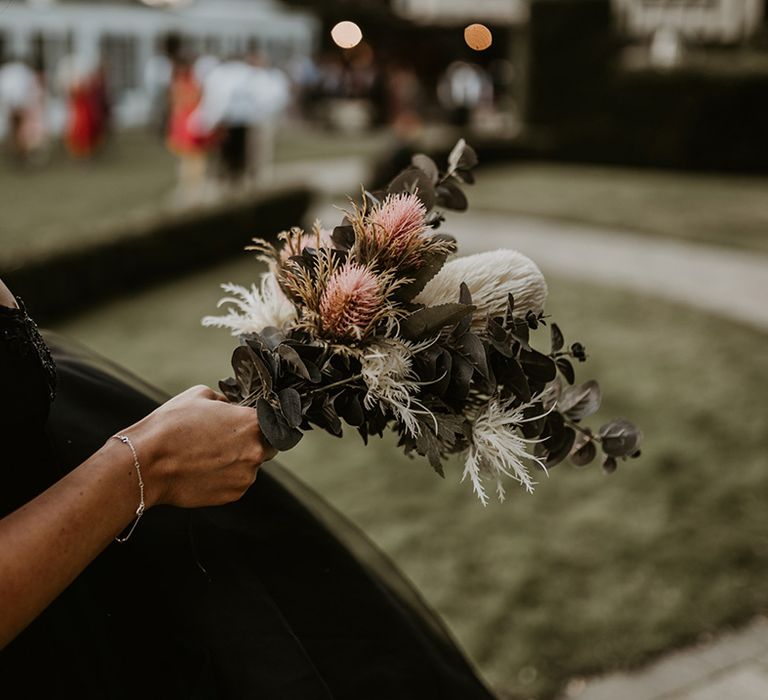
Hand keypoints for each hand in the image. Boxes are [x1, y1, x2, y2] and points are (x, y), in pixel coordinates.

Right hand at [119, 385, 275, 508]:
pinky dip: (226, 477)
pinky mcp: (234, 494)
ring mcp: (246, 475)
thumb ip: (225, 400)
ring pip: (250, 465)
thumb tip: (232, 406)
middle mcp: (255, 450)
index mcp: (252, 422)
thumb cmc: (171, 426)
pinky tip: (204, 470)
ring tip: (207, 456)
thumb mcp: (199, 395)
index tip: (246, 423)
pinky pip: (237, 482)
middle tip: (224, 440)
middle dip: (251, 442)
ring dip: (237, 461)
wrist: (147, 463)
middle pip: (266, 445)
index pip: (271, 420)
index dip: (258, 421)